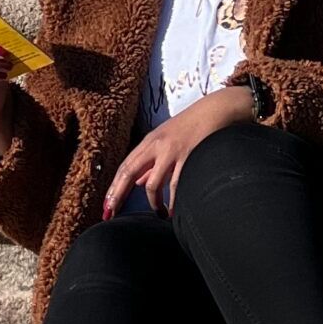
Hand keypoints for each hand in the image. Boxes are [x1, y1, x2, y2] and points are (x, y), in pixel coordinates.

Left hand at [104, 86, 254, 218]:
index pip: (125, 167)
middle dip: (118, 194)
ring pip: (152, 183)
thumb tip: (137, 182)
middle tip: (111, 214)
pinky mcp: (189, 157)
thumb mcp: (167, 141)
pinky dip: (173, 200)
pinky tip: (174, 210)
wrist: (216, 109)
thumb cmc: (192, 126)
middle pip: (129, 173)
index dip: (114, 187)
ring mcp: (172, 152)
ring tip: (159, 214)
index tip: (106, 206)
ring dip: (152, 202)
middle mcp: (156, 146)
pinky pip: (176, 184)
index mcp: (150, 142)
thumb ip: (152, 162)